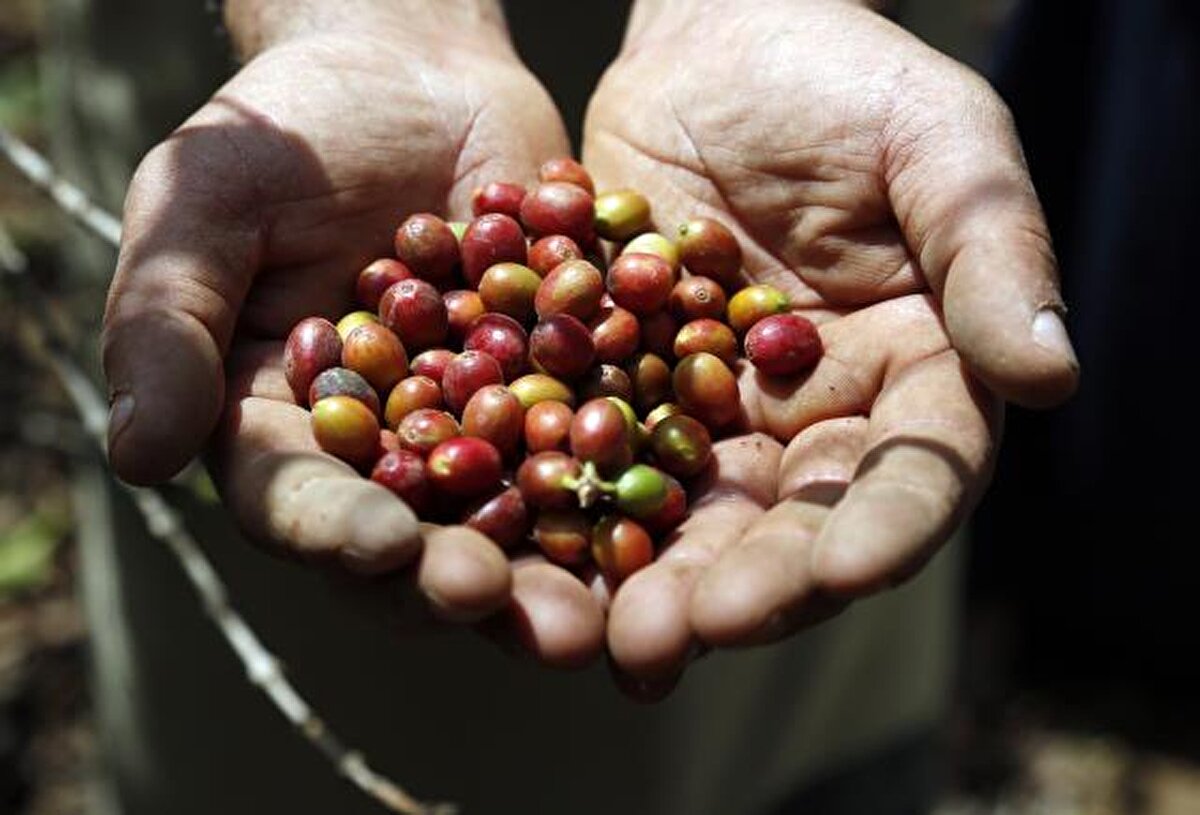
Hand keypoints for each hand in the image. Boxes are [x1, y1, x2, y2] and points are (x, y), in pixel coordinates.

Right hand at [101, 2, 607, 648]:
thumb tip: (138, 456)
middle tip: (520, 618)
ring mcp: (480, 428)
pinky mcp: (562, 389)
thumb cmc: (286, 133)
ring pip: (515, 519)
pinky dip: (628, 476)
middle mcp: (385, 453)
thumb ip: (166, 321)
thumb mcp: (205, 203)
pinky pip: (597, 439)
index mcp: (284, 431)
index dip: (339, 532)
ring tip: (604, 610)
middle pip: (417, 541)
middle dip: (465, 583)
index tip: (389, 548)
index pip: (299, 502)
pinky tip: (669, 508)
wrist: (409, 73)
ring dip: (559, 571)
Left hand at [581, 0, 1075, 691]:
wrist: (718, 40)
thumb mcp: (940, 145)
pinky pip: (601, 459)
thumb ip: (990, 254)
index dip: (885, 527)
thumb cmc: (848, 78)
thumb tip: (1052, 374)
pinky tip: (542, 563)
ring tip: (615, 635)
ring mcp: (720, 410)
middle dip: (750, 585)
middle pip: (793, 523)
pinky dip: (575, 513)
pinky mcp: (629, 388)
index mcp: (916, 374)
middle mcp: (820, 414)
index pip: (913, 472)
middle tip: (693, 633)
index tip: (849, 573)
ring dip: (655, 581)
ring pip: (694, 516)